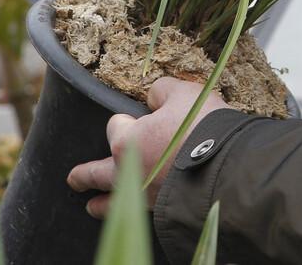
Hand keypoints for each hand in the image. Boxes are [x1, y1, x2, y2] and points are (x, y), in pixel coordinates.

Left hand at [66, 77, 229, 217]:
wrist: (228, 166)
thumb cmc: (202, 126)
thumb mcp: (184, 93)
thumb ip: (163, 91)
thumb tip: (156, 98)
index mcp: (126, 141)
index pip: (115, 126)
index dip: (127, 119)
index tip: (140, 117)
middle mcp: (128, 172)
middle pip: (96, 173)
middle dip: (83, 175)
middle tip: (73, 179)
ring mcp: (144, 194)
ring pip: (113, 202)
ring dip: (101, 204)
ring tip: (91, 207)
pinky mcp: (163, 209)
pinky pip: (140, 211)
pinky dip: (135, 209)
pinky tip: (138, 208)